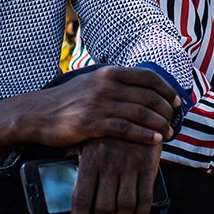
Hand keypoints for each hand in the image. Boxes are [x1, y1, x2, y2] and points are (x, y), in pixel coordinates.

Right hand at [0, 66, 180, 152]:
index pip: (147, 77)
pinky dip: (144, 135)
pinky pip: (126, 129)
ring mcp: (99, 103)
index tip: (176, 100)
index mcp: (108, 72)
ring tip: (169, 133)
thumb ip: (113, 84)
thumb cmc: (66, 101)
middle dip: (166, 110)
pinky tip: (155, 140)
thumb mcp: (91, 83)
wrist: (37, 114)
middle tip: (175, 121)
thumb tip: (138, 89)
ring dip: (159, 124)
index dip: (166, 89)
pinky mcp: (92, 123)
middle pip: (148, 96)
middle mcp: (106, 85)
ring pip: (140, 113)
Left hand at [68, 137, 160, 213]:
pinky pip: (145, 200)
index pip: (81, 199)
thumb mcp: (86, 140)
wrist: (135, 107)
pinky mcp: (147, 167)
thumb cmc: (104, 130)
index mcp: (89, 160)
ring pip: (125, 208)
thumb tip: (61, 182)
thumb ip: (75, 160)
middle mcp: (109, 165)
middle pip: (103, 209)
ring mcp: (129, 166)